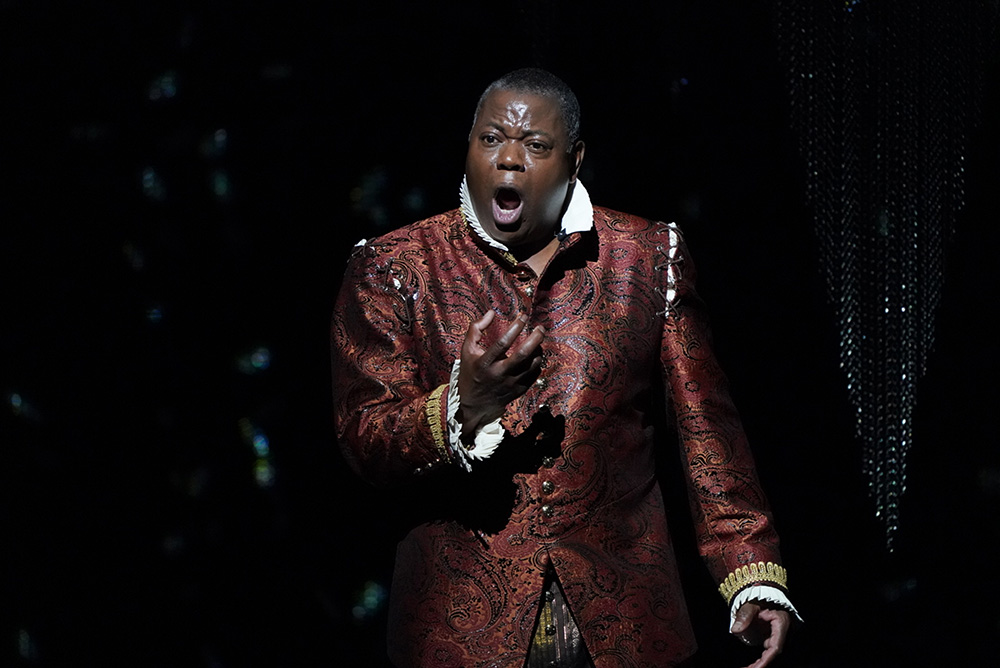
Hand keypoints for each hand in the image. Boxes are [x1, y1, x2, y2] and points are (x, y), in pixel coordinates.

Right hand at [457, 310, 544, 439]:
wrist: (475, 405)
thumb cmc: (471, 372)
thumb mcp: (467, 350)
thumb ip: (476, 329)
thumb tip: (491, 313)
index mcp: (485, 363)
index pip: (502, 343)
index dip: (515, 328)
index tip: (523, 316)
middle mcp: (499, 374)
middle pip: (522, 355)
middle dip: (535, 338)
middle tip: (540, 327)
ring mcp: (510, 384)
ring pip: (532, 364)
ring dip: (539, 350)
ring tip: (538, 340)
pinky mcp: (519, 390)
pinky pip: (534, 374)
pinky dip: (538, 362)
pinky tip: (535, 355)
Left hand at [731, 601, 790, 667]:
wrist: (763, 596)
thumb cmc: (758, 599)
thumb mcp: (750, 605)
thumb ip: (744, 616)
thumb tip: (735, 630)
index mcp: (781, 623)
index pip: (775, 647)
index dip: (766, 659)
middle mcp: (782, 633)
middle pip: (773, 654)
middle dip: (761, 665)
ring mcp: (778, 637)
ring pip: (771, 655)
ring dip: (760, 664)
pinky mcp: (772, 639)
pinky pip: (768, 653)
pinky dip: (760, 660)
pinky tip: (751, 666)